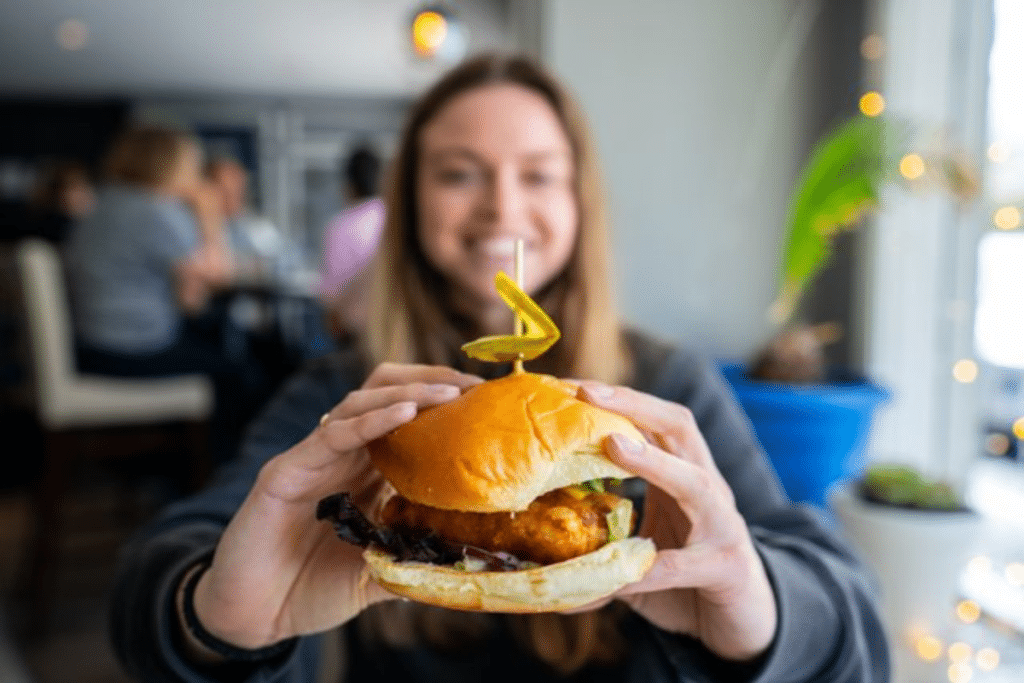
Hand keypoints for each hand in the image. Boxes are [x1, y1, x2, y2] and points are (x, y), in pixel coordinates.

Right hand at [188, 364, 483, 649]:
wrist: (253, 617)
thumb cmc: (311, 591)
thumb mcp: (376, 574)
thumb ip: (412, 559)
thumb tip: (463, 560)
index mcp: (366, 475)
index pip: (408, 421)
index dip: (445, 406)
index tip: (488, 403)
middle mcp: (342, 458)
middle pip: (386, 393)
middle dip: (431, 380)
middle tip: (474, 387)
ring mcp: (313, 460)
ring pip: (361, 403)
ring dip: (409, 392)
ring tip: (450, 393)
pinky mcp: (286, 471)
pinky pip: (332, 435)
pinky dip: (370, 420)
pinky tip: (404, 412)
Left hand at [576, 382, 777, 661]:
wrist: (747, 622)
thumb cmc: (686, 579)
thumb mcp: (641, 550)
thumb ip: (602, 544)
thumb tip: (538, 558)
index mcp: (683, 472)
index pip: (653, 420)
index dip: (615, 399)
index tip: (569, 384)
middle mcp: (707, 488)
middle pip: (679, 427)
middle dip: (634, 404)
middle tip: (587, 392)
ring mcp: (723, 525)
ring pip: (695, 482)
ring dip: (653, 461)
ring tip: (614, 444)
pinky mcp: (728, 567)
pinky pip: (686, 564)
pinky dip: (651, 568)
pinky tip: (622, 575)